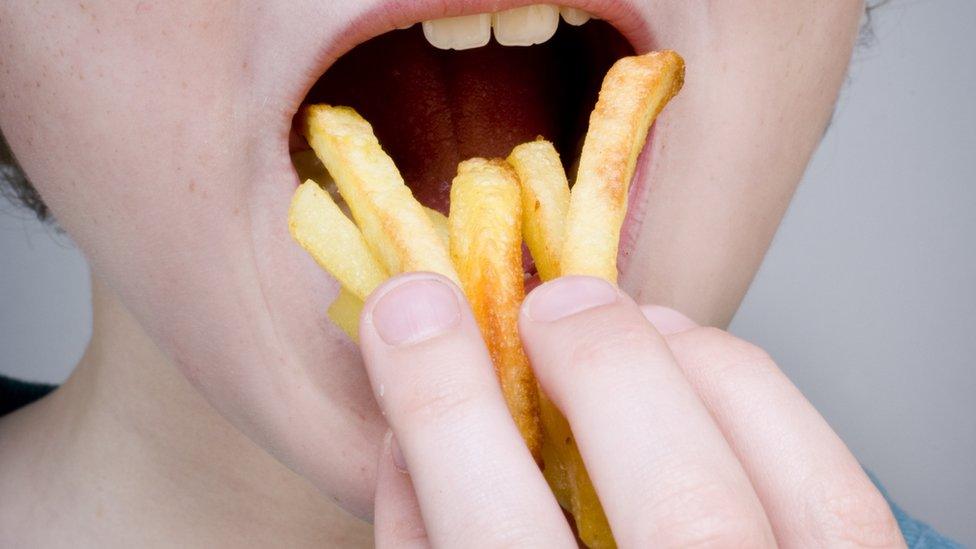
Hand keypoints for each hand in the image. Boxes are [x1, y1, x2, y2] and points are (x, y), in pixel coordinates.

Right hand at [359, 273, 902, 547]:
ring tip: (623, 321)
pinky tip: (694, 365)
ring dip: (698, 367)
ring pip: (795, 487)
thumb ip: (425, 547)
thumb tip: (407, 422)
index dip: (443, 404)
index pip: (499, 542)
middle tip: (547, 303)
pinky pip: (839, 488)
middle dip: (605, 366)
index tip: (411, 311)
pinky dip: (758, 399)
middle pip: (685, 509)